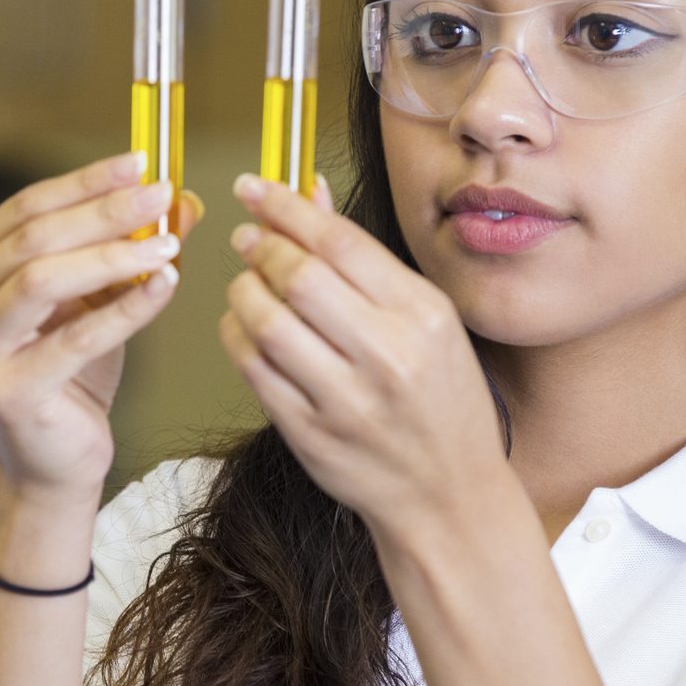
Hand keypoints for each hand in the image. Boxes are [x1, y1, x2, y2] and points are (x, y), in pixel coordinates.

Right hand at [0, 153, 203, 498]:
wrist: (52, 463)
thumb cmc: (68, 379)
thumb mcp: (96, 301)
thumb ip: (126, 249)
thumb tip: (180, 199)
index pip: (25, 209)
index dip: (84, 182)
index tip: (141, 165)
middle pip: (33, 238)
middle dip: (103, 211)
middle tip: (161, 195)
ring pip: (43, 279)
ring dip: (113, 254)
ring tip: (169, 243)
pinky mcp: (7, 390)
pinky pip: (75, 338)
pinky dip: (125, 308)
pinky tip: (164, 285)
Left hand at [219, 173, 508, 535]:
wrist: (449, 496)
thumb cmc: (443, 403)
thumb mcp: (428, 323)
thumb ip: (365, 263)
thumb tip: (311, 197)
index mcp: (422, 316)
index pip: (338, 242)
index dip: (285, 206)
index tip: (255, 189)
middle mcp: (387, 356)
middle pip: (297, 276)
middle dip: (260, 247)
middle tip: (247, 239)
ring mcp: (346, 400)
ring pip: (265, 322)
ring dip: (242, 290)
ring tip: (246, 283)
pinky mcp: (311, 435)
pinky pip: (253, 370)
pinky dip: (236, 336)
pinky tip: (243, 326)